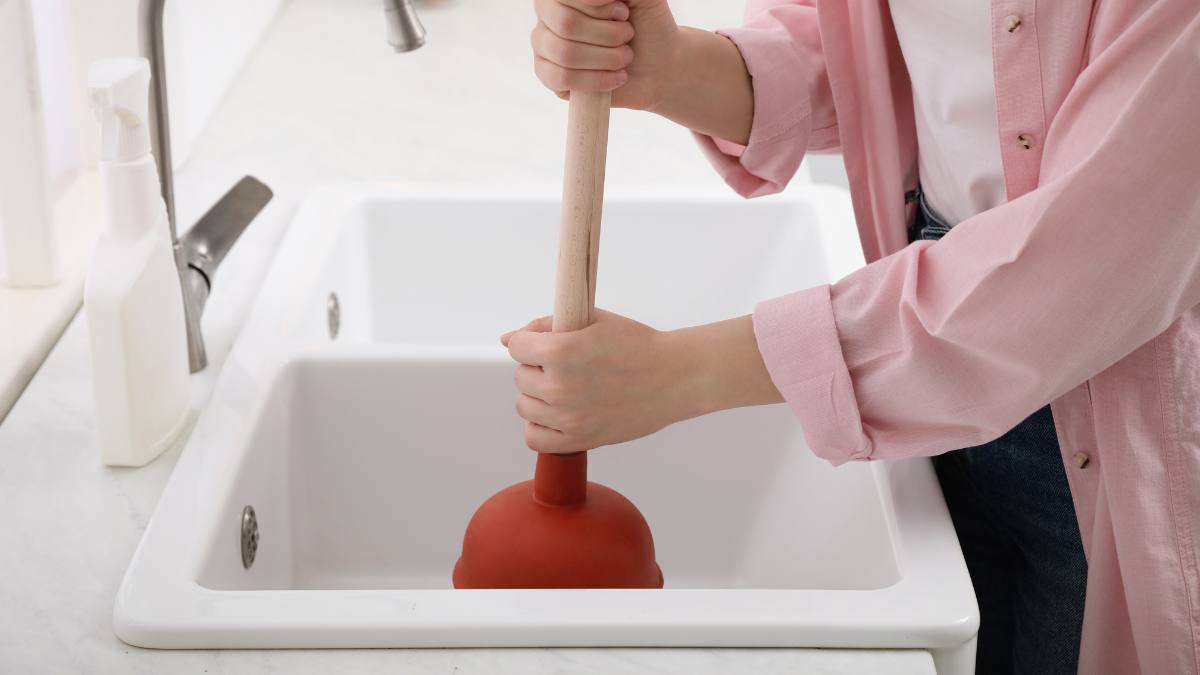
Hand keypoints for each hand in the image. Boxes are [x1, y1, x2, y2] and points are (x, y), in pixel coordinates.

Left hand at [502, 310, 782, 453]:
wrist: (674, 377)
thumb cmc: (638, 345)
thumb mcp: (593, 321)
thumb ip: (546, 325)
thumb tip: (508, 338)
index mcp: (560, 350)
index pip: (517, 347)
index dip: (531, 343)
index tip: (547, 345)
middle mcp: (559, 386)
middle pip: (520, 377)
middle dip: (537, 368)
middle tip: (567, 367)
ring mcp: (567, 418)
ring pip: (524, 406)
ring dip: (538, 396)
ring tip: (566, 390)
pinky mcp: (579, 440)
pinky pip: (535, 439)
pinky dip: (540, 427)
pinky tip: (558, 415)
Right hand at [530, 0, 680, 110]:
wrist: (660, 66)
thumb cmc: (649, 26)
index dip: (598, 6)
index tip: (624, 13)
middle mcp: (549, 13)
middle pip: (566, 24)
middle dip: (608, 34)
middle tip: (627, 36)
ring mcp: (545, 44)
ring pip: (565, 53)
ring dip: (607, 58)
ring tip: (625, 57)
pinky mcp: (549, 75)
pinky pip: (560, 77)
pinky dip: (596, 80)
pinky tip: (616, 77)